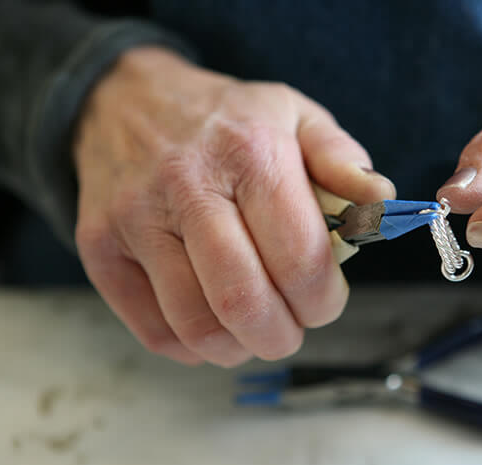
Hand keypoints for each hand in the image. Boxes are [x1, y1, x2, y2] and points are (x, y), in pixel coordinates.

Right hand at [73, 48, 394, 366]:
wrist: (125, 100)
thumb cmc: (226, 119)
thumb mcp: (295, 116)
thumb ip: (343, 161)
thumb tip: (381, 204)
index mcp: (250, 153)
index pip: (299, 258)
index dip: (324, 300)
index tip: (326, 302)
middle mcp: (187, 187)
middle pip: (244, 302)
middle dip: (283, 335)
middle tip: (293, 327)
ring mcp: (136, 221)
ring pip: (196, 325)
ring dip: (240, 348)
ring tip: (255, 329)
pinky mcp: (100, 250)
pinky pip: (153, 331)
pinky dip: (194, 347)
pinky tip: (213, 323)